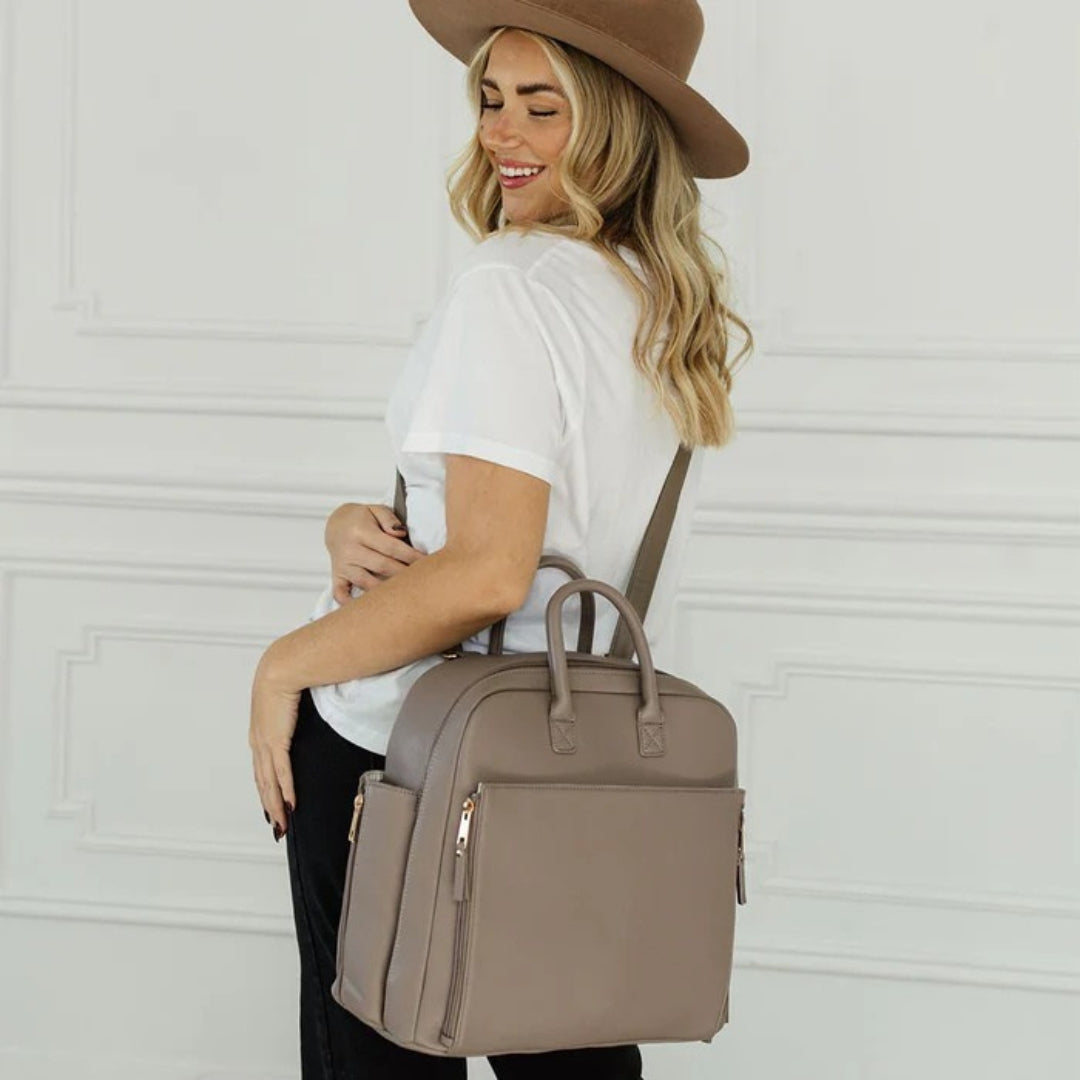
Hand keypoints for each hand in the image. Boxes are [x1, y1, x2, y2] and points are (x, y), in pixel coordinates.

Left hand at [248, 652, 299, 839]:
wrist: (282, 667)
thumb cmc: (286, 676)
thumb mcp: (286, 697)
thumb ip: (292, 710)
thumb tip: (301, 712)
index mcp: (260, 732)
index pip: (261, 768)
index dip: (266, 789)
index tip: (272, 804)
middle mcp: (259, 741)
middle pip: (263, 781)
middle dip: (270, 806)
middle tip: (277, 825)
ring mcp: (266, 743)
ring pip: (269, 782)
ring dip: (276, 805)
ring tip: (282, 823)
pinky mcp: (277, 740)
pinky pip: (281, 772)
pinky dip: (285, 790)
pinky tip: (290, 804)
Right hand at [324, 502, 425, 604]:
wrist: (336, 525)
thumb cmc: (362, 519)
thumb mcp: (375, 509)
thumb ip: (389, 519)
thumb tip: (401, 533)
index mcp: (360, 531)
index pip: (391, 547)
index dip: (411, 556)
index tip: (428, 563)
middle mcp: (350, 550)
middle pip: (382, 566)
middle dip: (404, 574)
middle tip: (423, 580)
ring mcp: (343, 566)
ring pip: (367, 583)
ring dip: (387, 590)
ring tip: (406, 594)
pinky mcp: (337, 577)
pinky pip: (341, 594)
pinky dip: (351, 604)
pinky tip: (368, 609)